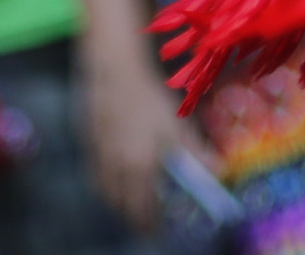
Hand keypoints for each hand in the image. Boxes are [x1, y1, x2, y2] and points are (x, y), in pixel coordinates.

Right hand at [80, 31, 214, 233]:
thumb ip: (194, 150)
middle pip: (121, 205)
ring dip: (119, 203)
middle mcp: (115, 168)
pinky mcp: (87, 146)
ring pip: (106, 193)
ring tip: (132, 204)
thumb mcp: (175, 124)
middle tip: (145, 220)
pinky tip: (116, 180)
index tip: (156, 231)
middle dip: (133, 217)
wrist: (112, 72)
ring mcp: (98, 158)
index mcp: (138, 166)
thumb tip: (217, 170)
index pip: (142, 208)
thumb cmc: (147, 97)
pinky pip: (95, 178)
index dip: (149, 222)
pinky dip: (105, 187)